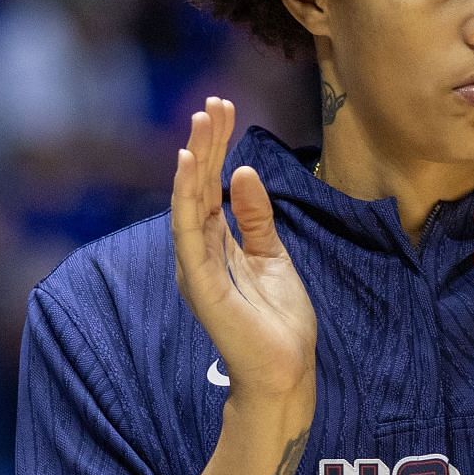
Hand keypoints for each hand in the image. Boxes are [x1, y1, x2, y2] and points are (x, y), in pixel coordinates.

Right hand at [171, 97, 317, 403]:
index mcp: (216, 246)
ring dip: (195, 160)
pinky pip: (189, 231)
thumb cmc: (279, 322)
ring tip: (202, 121)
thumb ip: (256, 218)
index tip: (224, 110)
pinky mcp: (201, 282)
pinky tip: (191, 164)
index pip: (211, 187)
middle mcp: (198, 252)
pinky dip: (187, 196)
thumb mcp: (273, 257)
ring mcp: (196, 267)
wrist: (286, 371)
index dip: (217, 148)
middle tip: (214, 103)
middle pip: (197, 188)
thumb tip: (243, 172)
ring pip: (188, 202)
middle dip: (206, 143)